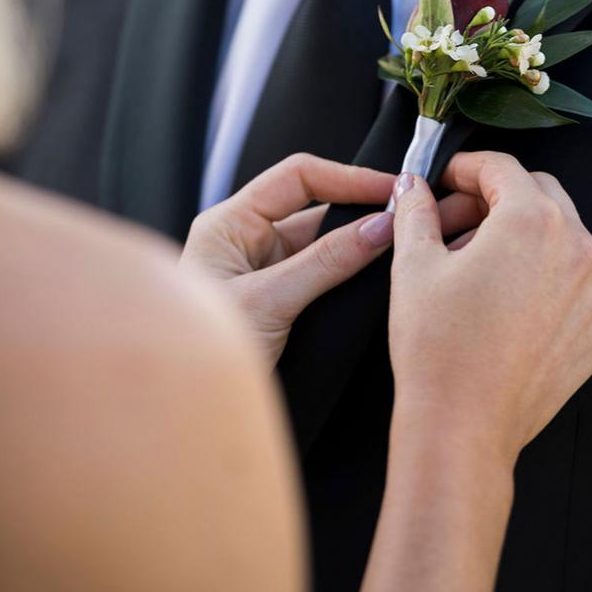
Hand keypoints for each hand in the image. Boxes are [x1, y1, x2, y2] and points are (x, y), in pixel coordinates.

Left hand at [180, 153, 484, 370]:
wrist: (183, 414)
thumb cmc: (196, 355)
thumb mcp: (267, 302)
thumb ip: (326, 263)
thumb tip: (379, 228)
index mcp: (230, 223)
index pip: (298, 177)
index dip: (347, 178)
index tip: (390, 189)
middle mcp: (247, 240)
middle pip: (317, 208)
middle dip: (361, 210)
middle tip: (407, 217)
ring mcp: (264, 271)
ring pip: (325, 244)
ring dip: (360, 244)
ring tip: (402, 244)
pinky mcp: (281, 301)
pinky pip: (324, 275)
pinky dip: (352, 273)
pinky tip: (380, 278)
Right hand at [388, 152, 591, 466]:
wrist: (462, 427)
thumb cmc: (437, 344)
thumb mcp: (414, 264)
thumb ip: (417, 210)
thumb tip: (414, 186)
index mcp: (533, 220)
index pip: (502, 167)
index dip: (465, 168)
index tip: (442, 181)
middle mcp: (577, 249)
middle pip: (539, 196)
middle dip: (495, 199)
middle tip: (453, 222)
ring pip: (558, 242)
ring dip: (518, 241)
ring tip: (471, 269)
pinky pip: (569, 288)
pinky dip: (539, 284)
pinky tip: (499, 308)